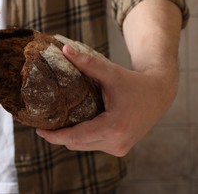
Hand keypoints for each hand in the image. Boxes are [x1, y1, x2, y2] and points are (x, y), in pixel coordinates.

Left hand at [36, 44, 177, 156]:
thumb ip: (87, 63)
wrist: (158, 94)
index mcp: (114, 127)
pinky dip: (83, 138)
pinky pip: (93, 145)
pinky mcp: (120, 149)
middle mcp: (117, 143)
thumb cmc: (133, 82)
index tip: (38, 130)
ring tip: (56, 124)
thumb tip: (64, 49)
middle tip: (43, 124)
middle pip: (77, 144)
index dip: (55, 136)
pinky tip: (74, 125)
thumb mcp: (111, 72)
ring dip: (70, 137)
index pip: (76, 137)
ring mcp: (119, 148)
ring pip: (84, 147)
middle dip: (59, 136)